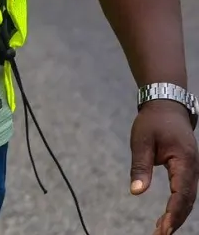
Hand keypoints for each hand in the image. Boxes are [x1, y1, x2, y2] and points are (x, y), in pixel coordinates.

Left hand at [131, 99, 196, 233]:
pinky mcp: (188, 170)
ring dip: (177, 216)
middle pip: (187, 200)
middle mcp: (193, 168)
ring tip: (161, 231)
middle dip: (176, 220)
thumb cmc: (153, 122)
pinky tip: (167, 218)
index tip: (164, 228)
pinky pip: (185, 192)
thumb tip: (136, 192)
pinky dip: (178, 207)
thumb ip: (140, 166)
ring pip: (188, 198)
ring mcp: (192, 170)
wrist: (167, 106)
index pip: (181, 192)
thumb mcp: (141, 141)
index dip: (174, 212)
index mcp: (184, 160)